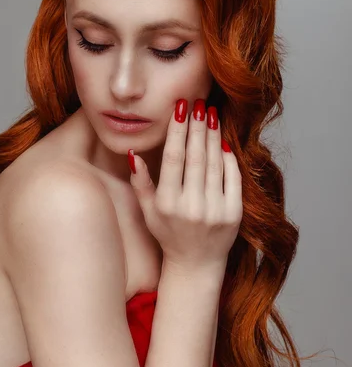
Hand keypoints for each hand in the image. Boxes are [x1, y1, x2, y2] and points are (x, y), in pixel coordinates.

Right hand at [128, 98, 242, 271]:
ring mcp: (214, 211)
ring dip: (213, 135)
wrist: (196, 264)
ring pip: (214, 163)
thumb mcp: (147, 212)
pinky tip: (223, 140)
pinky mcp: (234, 214)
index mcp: (167, 204)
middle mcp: (191, 207)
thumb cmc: (168, 234)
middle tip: (199, 102)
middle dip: (197, 126)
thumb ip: (141, 183)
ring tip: (211, 114)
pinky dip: (229, 157)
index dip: (177, 131)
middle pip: (195, 157)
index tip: (180, 108)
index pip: (173, 159)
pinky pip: (233, 177)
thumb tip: (133, 153)